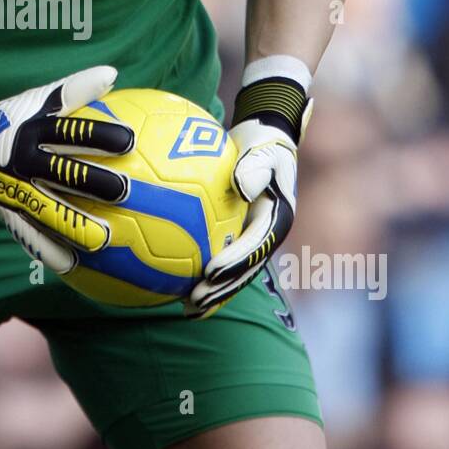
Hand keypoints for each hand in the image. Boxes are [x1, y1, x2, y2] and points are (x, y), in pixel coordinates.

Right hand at [0, 66, 133, 264]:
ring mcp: (15, 189)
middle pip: (64, 173)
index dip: (99, 135)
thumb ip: (73, 89)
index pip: (71, 132)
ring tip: (104, 239)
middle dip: (94, 183)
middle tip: (124, 191)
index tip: (129, 141)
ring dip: (76, 224)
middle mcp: (25, 161)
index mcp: (34, 131)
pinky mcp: (7, 211)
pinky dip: (48, 249)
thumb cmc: (8, 120)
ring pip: (49, 210)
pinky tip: (71, 264)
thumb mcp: (35, 100)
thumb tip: (113, 73)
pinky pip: (28, 235)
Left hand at [187, 64, 311, 319]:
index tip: (211, 273)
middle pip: (243, 271)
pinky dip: (198, 270)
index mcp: (276, 220)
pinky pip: (217, 255)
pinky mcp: (237, 235)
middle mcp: (265, 236)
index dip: (235, 264)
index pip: (255, 247)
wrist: (268, 140)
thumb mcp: (264, 150)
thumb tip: (240, 186)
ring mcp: (252, 238)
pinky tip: (172, 282)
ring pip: (232, 272)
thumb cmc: (264, 143)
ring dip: (212, 291)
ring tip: (186, 308)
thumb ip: (254, 167)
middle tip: (195, 302)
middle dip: (221, 290)